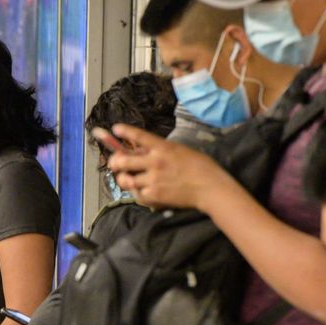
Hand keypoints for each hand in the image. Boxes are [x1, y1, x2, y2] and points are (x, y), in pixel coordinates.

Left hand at [104, 125, 233, 210]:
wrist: (210, 187)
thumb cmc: (200, 167)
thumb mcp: (180, 150)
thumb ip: (161, 150)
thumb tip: (143, 150)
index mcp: (162, 147)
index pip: (138, 135)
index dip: (124, 131)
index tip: (116, 128)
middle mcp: (154, 162)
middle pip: (122, 160)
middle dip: (115, 161)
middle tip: (115, 162)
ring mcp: (153, 179)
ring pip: (126, 180)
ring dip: (124, 179)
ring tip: (127, 178)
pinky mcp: (154, 196)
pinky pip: (137, 195)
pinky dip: (137, 193)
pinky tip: (143, 191)